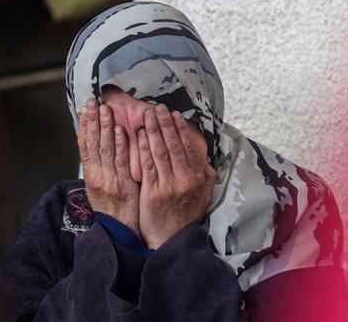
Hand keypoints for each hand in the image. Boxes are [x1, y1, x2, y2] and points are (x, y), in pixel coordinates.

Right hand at [77, 98, 139, 235]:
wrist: (118, 234)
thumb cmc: (113, 210)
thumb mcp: (100, 189)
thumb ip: (101, 168)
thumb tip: (100, 148)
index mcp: (90, 175)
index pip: (84, 145)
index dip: (85, 125)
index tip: (85, 108)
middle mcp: (97, 176)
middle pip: (92, 143)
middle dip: (92, 121)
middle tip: (92, 101)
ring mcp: (109, 180)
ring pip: (105, 149)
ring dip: (105, 127)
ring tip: (104, 109)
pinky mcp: (123, 185)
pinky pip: (122, 161)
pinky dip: (121, 144)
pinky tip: (120, 130)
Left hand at [138, 103, 215, 248]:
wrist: (170, 240)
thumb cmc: (185, 219)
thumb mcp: (202, 199)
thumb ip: (206, 180)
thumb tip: (207, 164)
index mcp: (197, 180)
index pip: (190, 149)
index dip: (182, 131)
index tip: (176, 116)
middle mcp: (185, 180)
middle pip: (175, 146)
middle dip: (167, 125)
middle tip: (160, 107)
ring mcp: (168, 185)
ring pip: (160, 152)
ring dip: (154, 131)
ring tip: (149, 115)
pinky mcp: (152, 192)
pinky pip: (147, 165)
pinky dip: (144, 148)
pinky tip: (140, 135)